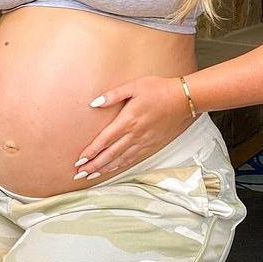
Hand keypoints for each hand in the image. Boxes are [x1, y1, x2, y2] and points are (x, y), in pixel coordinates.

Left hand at [73, 75, 194, 178]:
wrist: (182, 100)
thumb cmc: (157, 90)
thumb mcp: (133, 86)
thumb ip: (113, 95)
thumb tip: (94, 103)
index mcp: (128, 120)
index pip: (105, 140)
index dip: (92, 151)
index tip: (79, 160)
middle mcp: (135, 135)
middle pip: (110, 154)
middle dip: (94, 165)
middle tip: (80, 174)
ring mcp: (144, 142)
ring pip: (121, 160)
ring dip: (105, 168)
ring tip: (91, 175)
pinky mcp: (152, 145)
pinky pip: (133, 159)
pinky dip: (120, 166)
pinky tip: (112, 169)